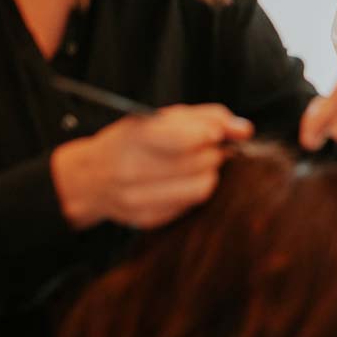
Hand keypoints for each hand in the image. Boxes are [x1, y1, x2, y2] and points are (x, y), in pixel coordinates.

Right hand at [52, 104, 253, 230]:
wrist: (91, 177)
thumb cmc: (131, 140)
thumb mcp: (161, 117)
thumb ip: (206, 116)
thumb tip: (244, 130)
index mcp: (137, 137)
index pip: (189, 139)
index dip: (211, 134)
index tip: (214, 132)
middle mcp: (134, 170)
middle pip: (201, 163)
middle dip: (212, 152)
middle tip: (205, 146)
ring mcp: (139, 199)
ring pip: (202, 188)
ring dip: (207, 173)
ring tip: (195, 164)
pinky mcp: (148, 220)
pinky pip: (190, 205)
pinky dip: (193, 190)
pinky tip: (180, 181)